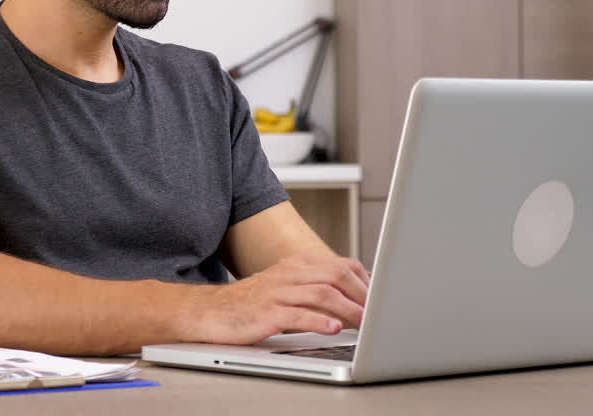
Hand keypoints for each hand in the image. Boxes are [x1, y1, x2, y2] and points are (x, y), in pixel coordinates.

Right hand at [179, 253, 369, 345]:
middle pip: (336, 274)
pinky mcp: (266, 312)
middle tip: (379, 312)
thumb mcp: (288, 287)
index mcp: (298, 263)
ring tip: (364, 322)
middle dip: (362, 294)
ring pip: (321, 292)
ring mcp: (277, 291)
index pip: (342, 265)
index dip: (366, 282)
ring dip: (348, 308)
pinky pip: (297, 314)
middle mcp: (289, 273)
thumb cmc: (253, 302)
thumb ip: (317, 288)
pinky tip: (333, 328)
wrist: (211, 311)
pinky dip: (319, 321)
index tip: (381, 300)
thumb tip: (355, 300)